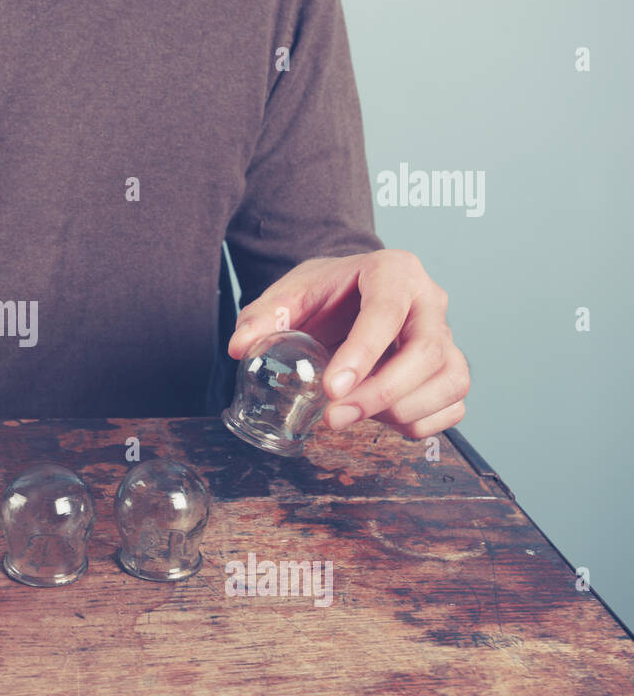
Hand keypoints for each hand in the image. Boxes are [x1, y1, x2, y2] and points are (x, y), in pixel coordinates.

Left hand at [226, 249, 469, 438]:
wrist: (349, 294)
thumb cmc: (325, 292)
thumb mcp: (289, 294)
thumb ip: (263, 317)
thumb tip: (241, 347)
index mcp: (394, 271)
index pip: (387, 312)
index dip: (363, 353)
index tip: (332, 389)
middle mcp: (431, 301)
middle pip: (427, 351)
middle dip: (380, 394)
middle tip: (334, 418)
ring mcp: (447, 335)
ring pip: (450, 380)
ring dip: (402, 412)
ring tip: (353, 417)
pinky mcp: (449, 367)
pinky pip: (453, 404)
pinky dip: (421, 423)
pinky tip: (381, 421)